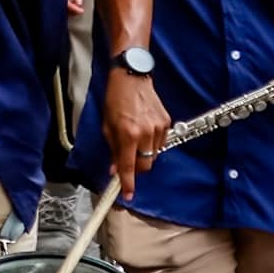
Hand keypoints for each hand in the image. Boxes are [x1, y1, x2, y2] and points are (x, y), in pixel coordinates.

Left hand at [99, 68, 170, 200]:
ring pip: (153, 156)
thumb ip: (113, 149)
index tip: (127, 194)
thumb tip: (115, 169)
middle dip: (136, 169)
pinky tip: (144, 132)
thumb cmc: (116, 99)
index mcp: (128, 134)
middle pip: (145, 166)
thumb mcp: (107, 126)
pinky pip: (160, 144)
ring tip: (135, 140)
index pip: (129, 166)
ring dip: (144, 155)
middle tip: (128, 162)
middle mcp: (145, 132)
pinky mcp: (166, 122)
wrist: (132, 77)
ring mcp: (158, 128)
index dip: (128, 183)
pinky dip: (152, 144)